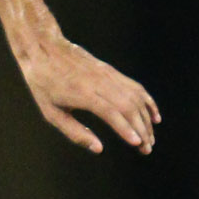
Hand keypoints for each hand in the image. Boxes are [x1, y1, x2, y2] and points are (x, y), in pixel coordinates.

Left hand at [19, 37, 158, 154]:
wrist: (45, 48)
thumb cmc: (44, 84)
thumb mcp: (51, 112)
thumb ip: (75, 132)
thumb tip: (99, 149)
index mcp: (82, 93)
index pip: (110, 112)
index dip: (126, 129)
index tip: (137, 144)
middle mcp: (99, 82)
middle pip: (128, 106)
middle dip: (141, 129)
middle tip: (146, 150)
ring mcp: (107, 75)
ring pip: (135, 97)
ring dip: (146, 119)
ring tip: (150, 138)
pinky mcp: (111, 71)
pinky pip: (135, 87)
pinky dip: (148, 102)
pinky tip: (154, 116)